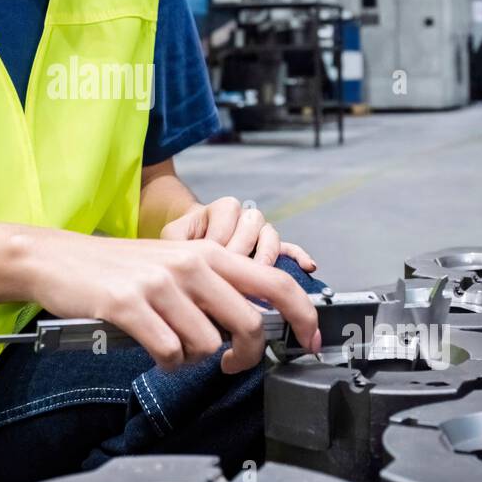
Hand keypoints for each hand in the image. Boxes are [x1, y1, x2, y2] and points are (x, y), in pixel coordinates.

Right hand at [18, 226, 320, 375]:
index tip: (310, 341)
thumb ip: (215, 286)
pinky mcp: (130, 305)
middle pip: (248, 323)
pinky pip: (170, 353)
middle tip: (230, 365)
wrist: (57, 258)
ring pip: (207, 345)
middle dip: (246, 356)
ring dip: (194, 359)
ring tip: (173, 346)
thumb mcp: (174, 263)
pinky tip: (153, 349)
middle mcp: (190, 263)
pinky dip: (167, 361)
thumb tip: (255, 321)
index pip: (276, 282)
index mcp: (207, 253)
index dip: (303, 316)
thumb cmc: (117, 267)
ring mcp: (160, 284)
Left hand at [161, 196, 316, 273]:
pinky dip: (298, 256)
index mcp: (223, 207)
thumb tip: (191, 258)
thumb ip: (180, 242)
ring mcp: (261, 233)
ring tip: (255, 274)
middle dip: (240, 251)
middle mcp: (246, 217)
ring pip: (271, 236)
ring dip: (263, 256)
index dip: (218, 241)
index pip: (229, 218)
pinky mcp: (272, 251)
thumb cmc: (183, 242)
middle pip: (253, 226)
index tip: (207, 259)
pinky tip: (308, 266)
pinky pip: (290, 248)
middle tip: (228, 272)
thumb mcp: (173, 237)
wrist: (193, 246)